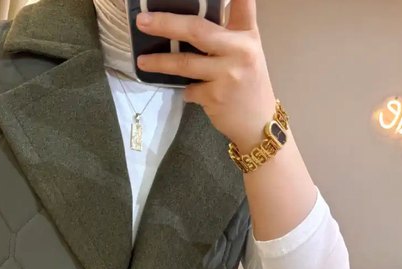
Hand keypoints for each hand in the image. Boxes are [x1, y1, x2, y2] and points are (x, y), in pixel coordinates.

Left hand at [135, 0, 276, 151]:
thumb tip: (188, 24)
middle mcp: (240, 49)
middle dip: (166, 24)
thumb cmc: (248, 84)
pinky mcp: (216, 96)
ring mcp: (228, 74)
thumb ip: (226, 35)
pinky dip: (186, 91)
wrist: (259, 124)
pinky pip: (189, 90)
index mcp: (248, 34)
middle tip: (142, 21)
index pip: (244, 3)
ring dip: (159, 62)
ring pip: (185, 63)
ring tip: (142, 61)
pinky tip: (191, 93)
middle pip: (197, 30)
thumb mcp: (245, 53)